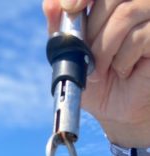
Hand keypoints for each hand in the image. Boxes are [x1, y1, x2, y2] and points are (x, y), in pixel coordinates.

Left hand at [43, 0, 149, 147]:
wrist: (117, 110)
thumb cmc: (96, 81)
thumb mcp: (71, 56)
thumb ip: (60, 29)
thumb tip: (50, 3)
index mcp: (114, 3)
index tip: (70, 8)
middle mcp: (136, 4)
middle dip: (93, 27)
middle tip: (87, 54)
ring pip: (125, 14)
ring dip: (104, 48)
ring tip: (100, 69)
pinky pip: (139, 36)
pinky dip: (122, 59)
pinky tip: (122, 70)